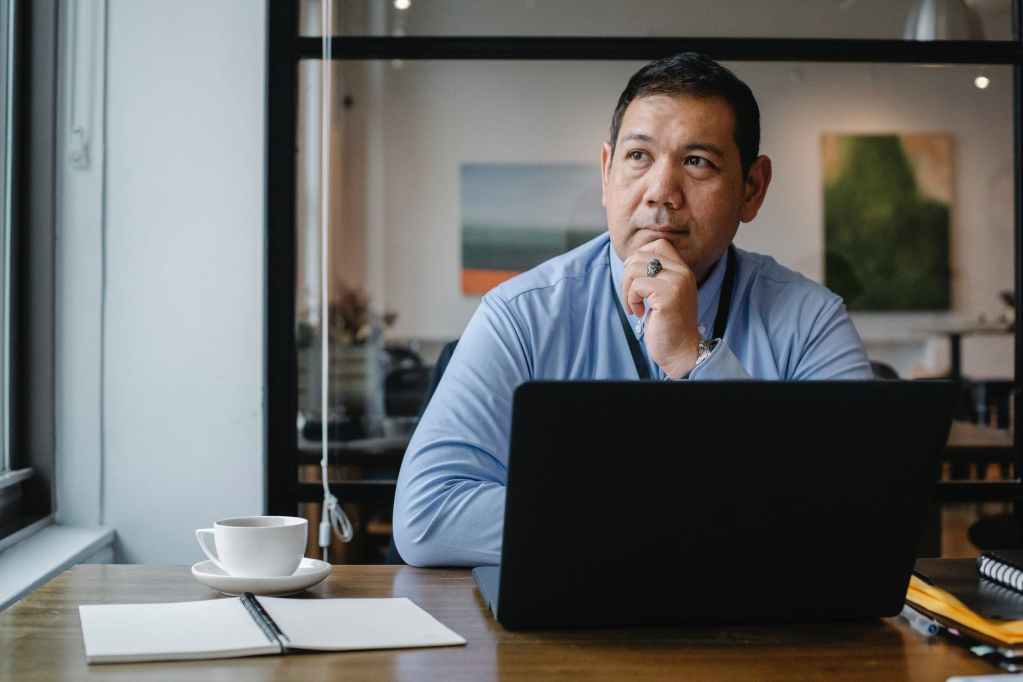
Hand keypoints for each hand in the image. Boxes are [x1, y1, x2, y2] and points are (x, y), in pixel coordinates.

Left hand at [621, 239, 700, 378]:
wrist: (681, 350)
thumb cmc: (667, 324)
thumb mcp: (663, 293)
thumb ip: (654, 275)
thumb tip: (630, 260)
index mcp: (683, 269)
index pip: (658, 244)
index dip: (640, 259)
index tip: (638, 282)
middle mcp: (683, 272)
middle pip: (640, 256)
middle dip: (627, 277)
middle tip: (632, 298)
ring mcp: (677, 282)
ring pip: (634, 269)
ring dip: (627, 290)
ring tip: (634, 306)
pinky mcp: (668, 294)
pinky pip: (636, 286)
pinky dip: (631, 300)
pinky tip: (639, 313)